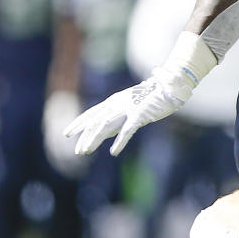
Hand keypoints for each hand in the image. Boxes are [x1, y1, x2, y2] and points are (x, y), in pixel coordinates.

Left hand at [64, 66, 191, 156]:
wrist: (172, 85)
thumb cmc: (154, 97)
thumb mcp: (131, 107)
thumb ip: (118, 118)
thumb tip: (105, 133)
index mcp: (115, 100)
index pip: (93, 112)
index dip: (79, 123)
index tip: (67, 133)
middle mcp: (118, 103)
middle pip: (96, 121)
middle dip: (84, 136)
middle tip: (77, 151)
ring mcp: (128, 108)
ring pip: (106, 125)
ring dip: (94, 139)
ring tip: (85, 152)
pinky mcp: (140, 114)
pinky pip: (128, 129)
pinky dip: (120, 140)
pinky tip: (114, 152)